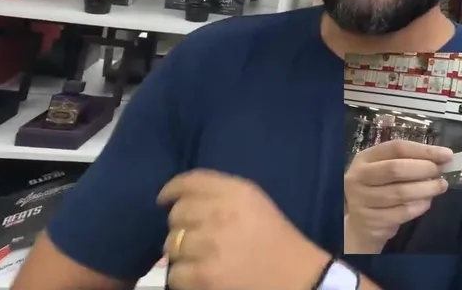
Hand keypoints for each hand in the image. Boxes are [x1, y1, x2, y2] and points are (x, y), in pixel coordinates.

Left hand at [159, 170, 325, 289]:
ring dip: (182, 254)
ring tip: (200, 259)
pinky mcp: (203, 276)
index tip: (165, 199)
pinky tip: (200, 276)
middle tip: (194, 238)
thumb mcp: (254, 203)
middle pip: (176, 214)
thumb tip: (180, 200)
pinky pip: (174, 273)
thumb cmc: (276, 239)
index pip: (191, 182)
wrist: (297, 278)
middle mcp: (220, 213)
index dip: (172, 190)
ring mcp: (209, 245)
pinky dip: (184, 278)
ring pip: (171, 245)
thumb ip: (222, 195)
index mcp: (237, 192)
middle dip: (181, 227)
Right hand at [343, 140, 453, 253]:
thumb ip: (408, 163)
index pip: (396, 148)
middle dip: (424, 169)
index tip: (446, 154)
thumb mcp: (386, 172)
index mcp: (365, 158)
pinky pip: (401, 213)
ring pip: (400, 193)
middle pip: (395, 168)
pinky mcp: (371, 221)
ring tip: (440, 187)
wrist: (359, 226)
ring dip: (426, 189)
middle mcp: (359, 177)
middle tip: (441, 172)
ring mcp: (362, 200)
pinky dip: (419, 207)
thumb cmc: (378, 192)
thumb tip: (442, 159)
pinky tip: (426, 203)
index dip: (424, 150)